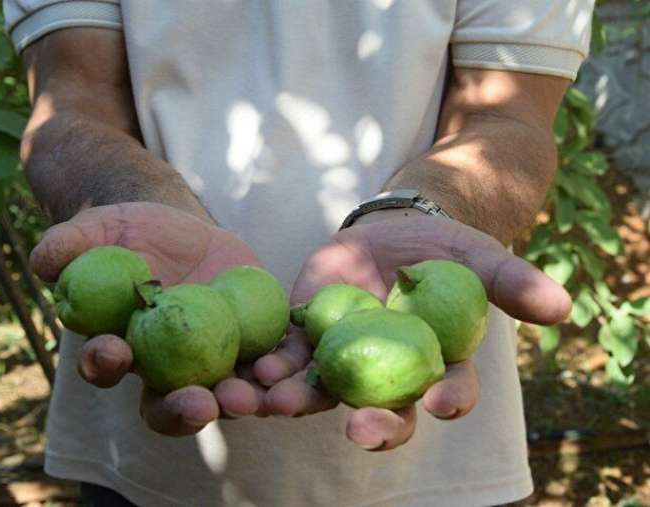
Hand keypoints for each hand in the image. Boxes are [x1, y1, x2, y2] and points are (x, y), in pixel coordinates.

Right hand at [31, 202, 267, 435]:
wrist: (180, 228)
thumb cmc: (129, 232)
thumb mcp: (98, 229)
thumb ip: (69, 244)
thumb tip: (43, 261)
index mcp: (120, 346)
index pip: (107, 367)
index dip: (105, 364)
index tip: (113, 351)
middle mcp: (164, 366)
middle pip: (169, 401)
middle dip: (181, 409)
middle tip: (198, 405)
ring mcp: (209, 358)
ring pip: (221, 392)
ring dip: (234, 401)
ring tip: (247, 399)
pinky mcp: (249, 341)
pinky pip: (264, 362)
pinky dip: (274, 370)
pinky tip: (282, 370)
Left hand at [255, 209, 570, 449]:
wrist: (392, 235)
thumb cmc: (445, 252)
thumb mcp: (480, 259)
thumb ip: (512, 282)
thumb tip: (561, 307)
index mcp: (438, 364)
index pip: (450, 390)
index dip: (450, 398)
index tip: (444, 403)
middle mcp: (390, 374)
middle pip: (385, 410)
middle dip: (374, 424)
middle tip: (361, 430)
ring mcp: (346, 359)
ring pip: (327, 393)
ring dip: (303, 404)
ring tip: (282, 405)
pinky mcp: (309, 338)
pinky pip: (290, 359)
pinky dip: (274, 369)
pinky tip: (257, 374)